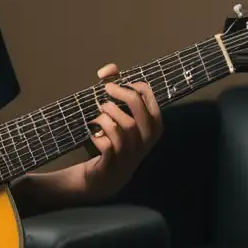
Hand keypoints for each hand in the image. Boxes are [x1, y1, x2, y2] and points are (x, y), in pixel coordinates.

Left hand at [73, 63, 162, 202]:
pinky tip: (94, 133)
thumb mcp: (121, 118)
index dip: (135, 86)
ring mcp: (131, 153)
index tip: (121, 83)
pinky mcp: (114, 163)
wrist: (106, 177)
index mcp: (153, 127)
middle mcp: (146, 140)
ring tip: (99, 112)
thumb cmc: (115, 141)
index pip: (150, 99)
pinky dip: (97, 134)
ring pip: (123, 125)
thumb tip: (107, 69)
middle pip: (137, 109)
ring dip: (107, 114)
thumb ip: (116, 90)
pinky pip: (107, 143)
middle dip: (120, 95)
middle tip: (106, 89)